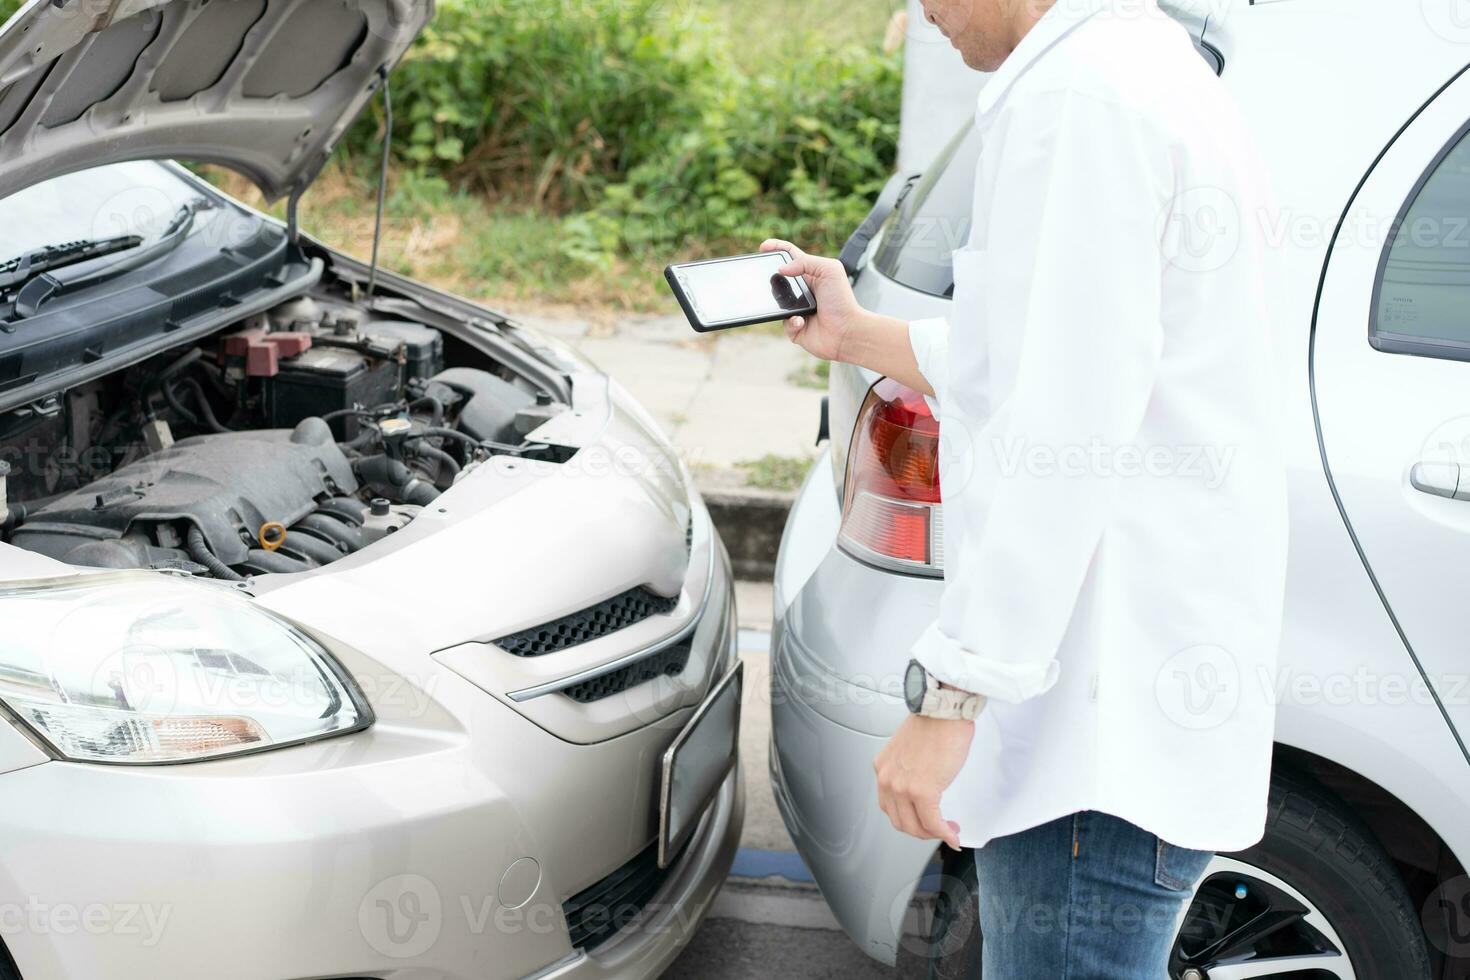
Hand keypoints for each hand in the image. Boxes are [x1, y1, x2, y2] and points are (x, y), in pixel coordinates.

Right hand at [759, 239, 869, 362]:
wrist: (847, 332)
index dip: (776, 248)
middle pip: (778, 278)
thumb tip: (781, 269)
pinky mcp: (795, 327)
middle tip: (766, 275)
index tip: (763, 247)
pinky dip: (792, 322)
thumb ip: (805, 262)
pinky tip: (802, 321)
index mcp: (810, 274)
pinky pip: (784, 323)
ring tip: (792, 305)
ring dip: (780, 302)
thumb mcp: (829, 270)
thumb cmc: (842, 300)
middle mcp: (802, 290)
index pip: (790, 256)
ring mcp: (797, 309)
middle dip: (770, 276)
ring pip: (776, 302)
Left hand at [874, 714, 972, 849]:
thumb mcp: (910, 750)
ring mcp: (902, 787)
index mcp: (883, 767)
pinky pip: (933, 823)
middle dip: (921, 830)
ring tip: (948, 829)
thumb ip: (909, 769)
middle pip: (900, 821)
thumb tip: (924, 786)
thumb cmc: (934, 723)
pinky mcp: (922, 792)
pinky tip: (953, 835)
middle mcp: (887, 779)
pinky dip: (944, 833)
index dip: (909, 817)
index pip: (890, 805)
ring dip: (933, 834)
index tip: (924, 819)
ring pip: (915, 826)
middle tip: (938, 828)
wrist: (944, 711)